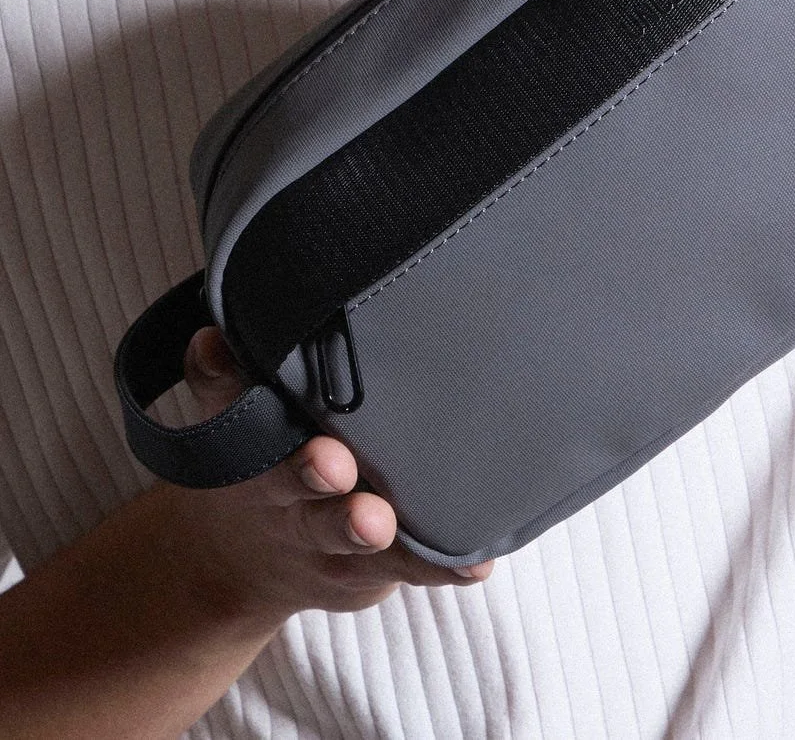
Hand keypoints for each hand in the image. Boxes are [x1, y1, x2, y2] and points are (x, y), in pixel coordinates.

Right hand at [168, 326, 493, 629]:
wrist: (241, 558)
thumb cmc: (258, 456)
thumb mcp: (230, 416)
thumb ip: (227, 374)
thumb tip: (211, 334)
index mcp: (252, 445)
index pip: (237, 413)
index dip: (239, 397)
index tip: (248, 374)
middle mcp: (286, 496)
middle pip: (293, 482)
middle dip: (313, 474)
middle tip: (333, 463)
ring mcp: (327, 538)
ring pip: (345, 537)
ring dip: (362, 528)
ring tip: (381, 520)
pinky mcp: (369, 568)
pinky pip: (407, 569)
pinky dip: (440, 568)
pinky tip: (474, 564)